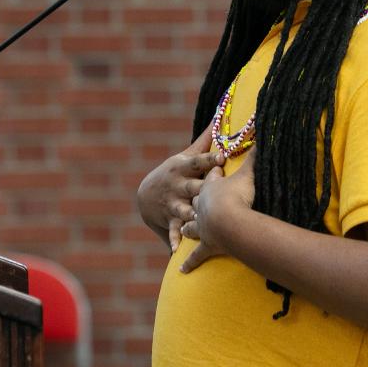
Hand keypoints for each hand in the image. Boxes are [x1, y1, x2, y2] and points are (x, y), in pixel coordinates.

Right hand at [137, 128, 224, 252]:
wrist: (146, 196)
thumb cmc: (175, 172)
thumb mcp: (185, 155)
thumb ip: (204, 140)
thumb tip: (220, 116)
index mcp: (184, 168)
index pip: (198, 161)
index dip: (209, 159)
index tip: (221, 158)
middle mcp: (178, 185)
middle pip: (193, 187)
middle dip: (201, 190)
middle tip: (212, 192)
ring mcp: (172, 203)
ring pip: (183, 210)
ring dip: (189, 215)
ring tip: (198, 220)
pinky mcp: (169, 220)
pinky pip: (173, 231)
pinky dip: (174, 240)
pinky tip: (177, 250)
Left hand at [181, 151, 255, 272]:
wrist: (228, 221)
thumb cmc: (237, 196)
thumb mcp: (248, 173)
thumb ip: (256, 157)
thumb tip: (263, 134)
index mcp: (211, 187)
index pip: (211, 177)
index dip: (213, 172)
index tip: (214, 168)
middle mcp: (202, 206)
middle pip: (196, 200)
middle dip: (194, 199)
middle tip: (194, 200)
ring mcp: (202, 226)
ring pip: (191, 225)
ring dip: (188, 227)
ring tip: (184, 229)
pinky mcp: (206, 245)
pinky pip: (196, 255)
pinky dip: (190, 262)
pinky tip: (182, 270)